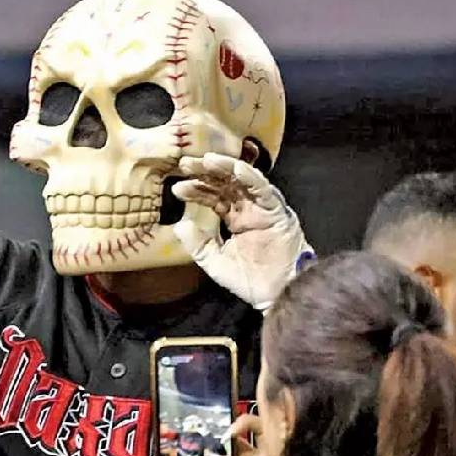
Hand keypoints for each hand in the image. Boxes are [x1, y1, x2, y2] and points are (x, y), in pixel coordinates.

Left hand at [172, 153, 315, 309]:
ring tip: (206, 160)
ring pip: (243, 181)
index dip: (196, 190)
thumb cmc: (250, 280)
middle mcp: (248, 209)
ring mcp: (263, 209)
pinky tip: (236, 168)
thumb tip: (179, 225)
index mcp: (234, 218)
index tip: (177, 188)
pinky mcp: (278, 212)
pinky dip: (251, 178)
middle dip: (205, 172)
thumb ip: (198, 244)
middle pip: (225, 183)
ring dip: (225, 168)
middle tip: (185, 164)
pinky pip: (264, 190)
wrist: (277, 295)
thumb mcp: (214, 261)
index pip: (213, 197)